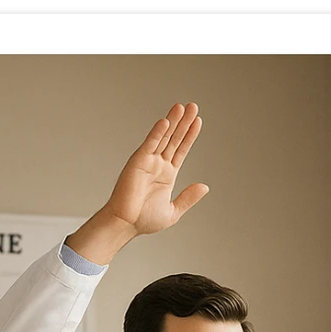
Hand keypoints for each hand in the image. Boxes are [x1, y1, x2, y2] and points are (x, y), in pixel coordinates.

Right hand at [104, 103, 208, 236]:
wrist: (126, 224)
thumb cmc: (144, 220)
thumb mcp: (173, 211)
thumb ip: (188, 198)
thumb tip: (204, 186)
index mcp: (167, 174)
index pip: (181, 149)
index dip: (190, 136)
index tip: (198, 121)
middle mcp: (158, 164)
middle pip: (174, 138)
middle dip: (184, 123)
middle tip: (193, 106)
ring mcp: (148, 161)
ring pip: (164, 137)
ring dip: (173, 121)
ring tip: (182, 107)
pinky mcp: (138, 161)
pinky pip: (150, 144)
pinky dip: (157, 132)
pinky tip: (166, 122)